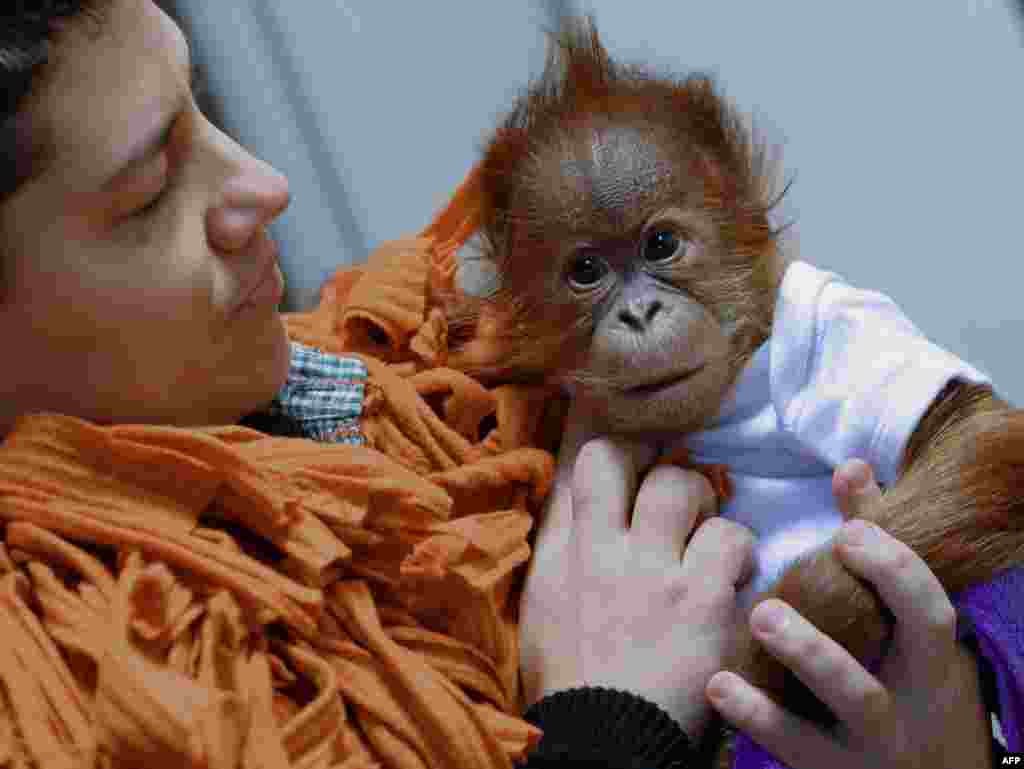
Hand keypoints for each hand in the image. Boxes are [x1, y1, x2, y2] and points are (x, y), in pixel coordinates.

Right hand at [519, 397, 755, 738]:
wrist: (607, 743)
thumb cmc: (573, 679)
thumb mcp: (544, 606)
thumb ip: (561, 546)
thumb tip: (579, 494)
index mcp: (562, 551)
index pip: (585, 462)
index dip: (619, 450)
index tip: (639, 466)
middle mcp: (602, 549)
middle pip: (630, 455)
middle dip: (659, 466)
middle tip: (678, 500)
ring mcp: (654, 570)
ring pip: (685, 485)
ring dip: (703, 505)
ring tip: (710, 539)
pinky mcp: (703, 599)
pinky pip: (732, 537)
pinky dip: (738, 551)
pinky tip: (733, 577)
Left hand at [707, 460, 991, 768]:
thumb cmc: (886, 669)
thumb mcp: (889, 616)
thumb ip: (869, 540)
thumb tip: (852, 466)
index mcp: (922, 659)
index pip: (927, 612)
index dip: (896, 570)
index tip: (850, 533)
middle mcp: (904, 703)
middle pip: (893, 663)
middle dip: (850, 611)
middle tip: (794, 578)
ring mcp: (865, 743)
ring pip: (848, 702)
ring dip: (805, 654)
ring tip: (759, 614)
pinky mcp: (824, 768)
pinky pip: (792, 744)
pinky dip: (755, 713)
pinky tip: (717, 683)